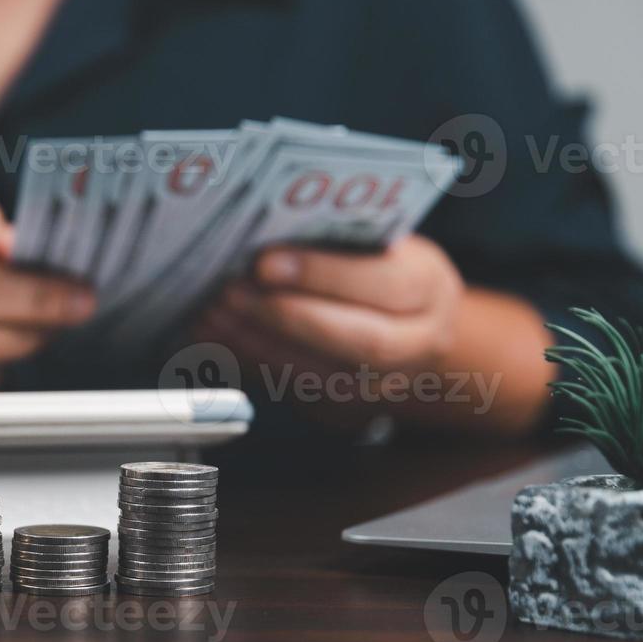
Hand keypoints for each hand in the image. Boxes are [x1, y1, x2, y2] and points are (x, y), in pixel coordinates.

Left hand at [197, 234, 464, 371]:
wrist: (406, 323)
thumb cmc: (378, 266)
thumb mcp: (375, 240)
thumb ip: (334, 238)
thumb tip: (264, 232)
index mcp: (430, 288)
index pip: (388, 285)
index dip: (324, 275)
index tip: (265, 262)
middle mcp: (418, 344)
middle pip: (360, 342)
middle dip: (286, 318)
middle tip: (229, 292)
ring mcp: (383, 385)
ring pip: (322, 376)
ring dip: (257, 345)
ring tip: (213, 315)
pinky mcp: (344, 409)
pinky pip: (293, 392)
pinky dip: (249, 363)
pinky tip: (216, 339)